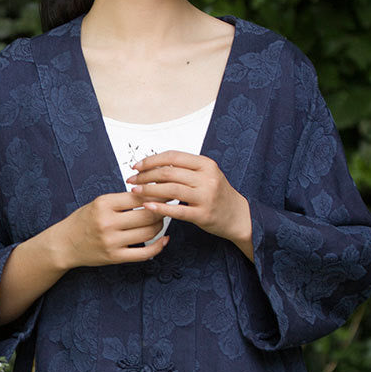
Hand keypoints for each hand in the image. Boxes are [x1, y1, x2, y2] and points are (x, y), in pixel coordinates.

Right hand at [55, 191, 168, 268]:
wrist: (64, 244)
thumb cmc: (83, 221)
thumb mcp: (99, 203)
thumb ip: (122, 199)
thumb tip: (152, 194)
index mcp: (103, 204)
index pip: (138, 196)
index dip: (156, 194)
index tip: (165, 193)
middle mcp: (107, 222)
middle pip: (147, 215)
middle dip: (162, 210)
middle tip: (167, 207)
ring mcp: (112, 241)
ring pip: (149, 232)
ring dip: (160, 226)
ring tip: (160, 220)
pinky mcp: (115, 257)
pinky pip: (144, 253)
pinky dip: (158, 246)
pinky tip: (164, 240)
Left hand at [126, 150, 252, 258]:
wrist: (238, 215)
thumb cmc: (218, 194)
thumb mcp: (206, 174)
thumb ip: (184, 168)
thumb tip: (153, 165)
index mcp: (206, 164)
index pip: (173, 156)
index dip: (152, 160)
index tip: (137, 166)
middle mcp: (207, 178)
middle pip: (169, 172)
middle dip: (145, 175)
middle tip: (132, 180)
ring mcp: (206, 196)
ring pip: (170, 189)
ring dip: (149, 190)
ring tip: (135, 192)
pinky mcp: (203, 214)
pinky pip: (177, 210)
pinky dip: (160, 207)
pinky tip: (147, 206)